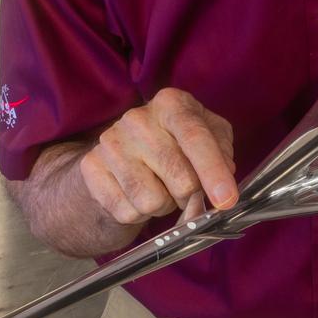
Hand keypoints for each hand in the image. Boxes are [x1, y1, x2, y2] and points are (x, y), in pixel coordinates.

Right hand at [79, 88, 237, 227]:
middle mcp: (137, 118)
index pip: (196, 138)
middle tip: (184, 188)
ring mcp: (110, 142)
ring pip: (152, 201)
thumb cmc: (175, 144)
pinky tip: (136, 193)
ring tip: (158, 187)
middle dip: (191, 195)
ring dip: (164, 205)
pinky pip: (127, 212)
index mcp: (171, 103)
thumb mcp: (208, 136)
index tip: (226, 200)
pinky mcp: (91, 167)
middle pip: (180, 178)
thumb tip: (222, 183)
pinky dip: (139, 214)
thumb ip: (222, 154)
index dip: (213, 171)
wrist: (121, 152)